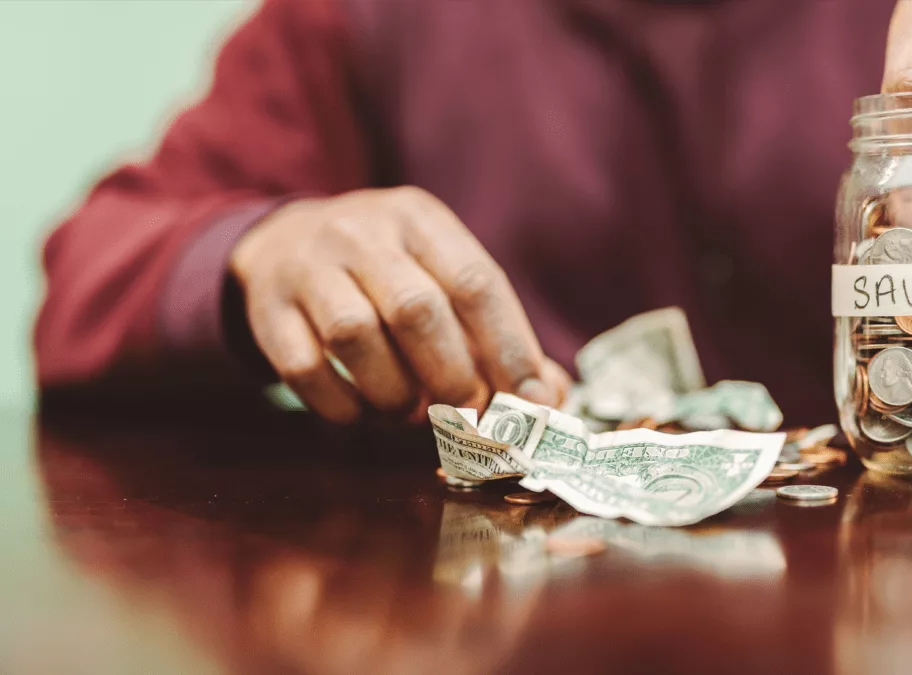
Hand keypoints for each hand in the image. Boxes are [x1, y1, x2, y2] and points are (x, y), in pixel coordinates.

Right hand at [229, 187, 567, 422]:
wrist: (284, 242)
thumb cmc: (388, 271)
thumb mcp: (440, 273)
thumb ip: (494, 333)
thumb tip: (547, 398)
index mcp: (420, 219)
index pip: (475, 282)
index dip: (508, 347)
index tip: (532, 401)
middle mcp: (362, 233)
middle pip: (415, 309)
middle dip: (451, 374)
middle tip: (466, 411)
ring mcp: (308, 267)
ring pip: (354, 336)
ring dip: (393, 392)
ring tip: (408, 411)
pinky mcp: (268, 308)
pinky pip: (303, 367)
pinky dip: (340, 404)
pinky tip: (360, 412)